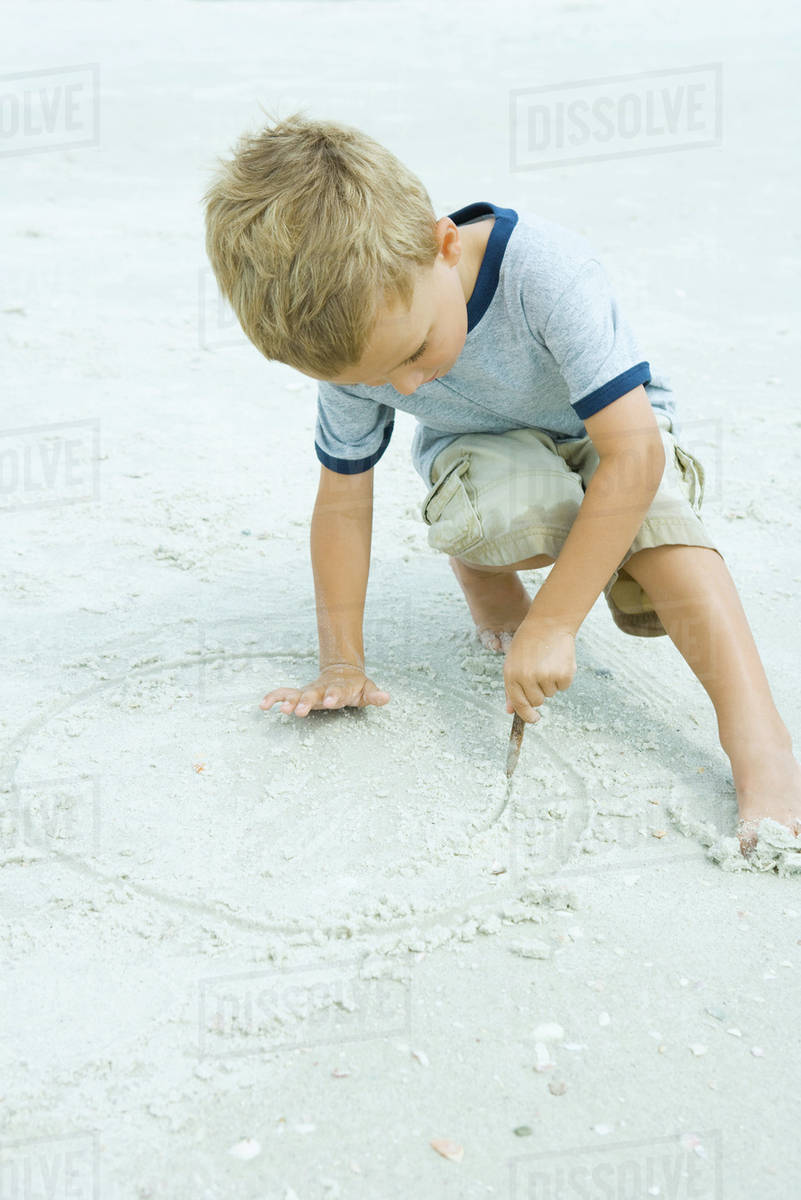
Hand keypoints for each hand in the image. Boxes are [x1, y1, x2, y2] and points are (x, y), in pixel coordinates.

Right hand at [260, 663, 389, 717]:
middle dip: (305, 702)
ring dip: (286, 701)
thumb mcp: (368, 690)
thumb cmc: (355, 686)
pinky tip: (262, 705)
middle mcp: (321, 689)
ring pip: (295, 694)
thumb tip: (386, 697)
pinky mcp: (299, 694)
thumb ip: (375, 695)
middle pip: (312, 695)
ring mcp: (309, 691)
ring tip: (278, 709)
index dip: (333, 696)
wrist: (342, 672)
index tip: (329, 701)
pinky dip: (273, 698)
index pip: (336, 692)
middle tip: (297, 710)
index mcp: (339, 689)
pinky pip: (284, 694)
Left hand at [503, 620, 575, 721]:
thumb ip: (511, 687)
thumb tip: (510, 711)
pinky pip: (563, 686)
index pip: (519, 704)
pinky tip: (558, 660)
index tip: (534, 718)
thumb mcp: (513, 662)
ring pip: (551, 693)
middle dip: (540, 692)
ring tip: (547, 661)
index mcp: (512, 675)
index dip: (527, 715)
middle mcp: (527, 678)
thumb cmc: (528, 642)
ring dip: (551, 682)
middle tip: (540, 673)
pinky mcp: (563, 675)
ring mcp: (546, 677)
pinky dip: (563, 677)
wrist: (549, 623)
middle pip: (537, 701)